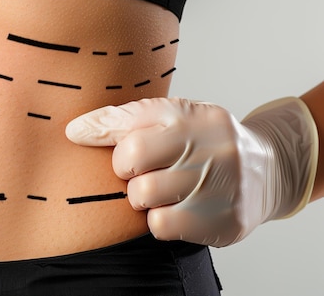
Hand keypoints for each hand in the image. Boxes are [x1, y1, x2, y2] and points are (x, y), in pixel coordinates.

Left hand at [65, 97, 317, 246]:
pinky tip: (175, 209)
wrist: (267, 169)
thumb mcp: (167, 117)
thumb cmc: (201, 141)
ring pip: (145, 196)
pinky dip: (159, 220)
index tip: (125, 157)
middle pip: (131, 164)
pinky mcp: (226, 220)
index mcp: (189, 115)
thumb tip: (74, 131)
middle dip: (128, 173)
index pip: (128, 133)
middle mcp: (209, 145)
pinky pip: (162, 226)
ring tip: (161, 191)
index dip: (118, 152)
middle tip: (144, 174)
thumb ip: (120, 120)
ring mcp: (222, 183)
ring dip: (143, 198)